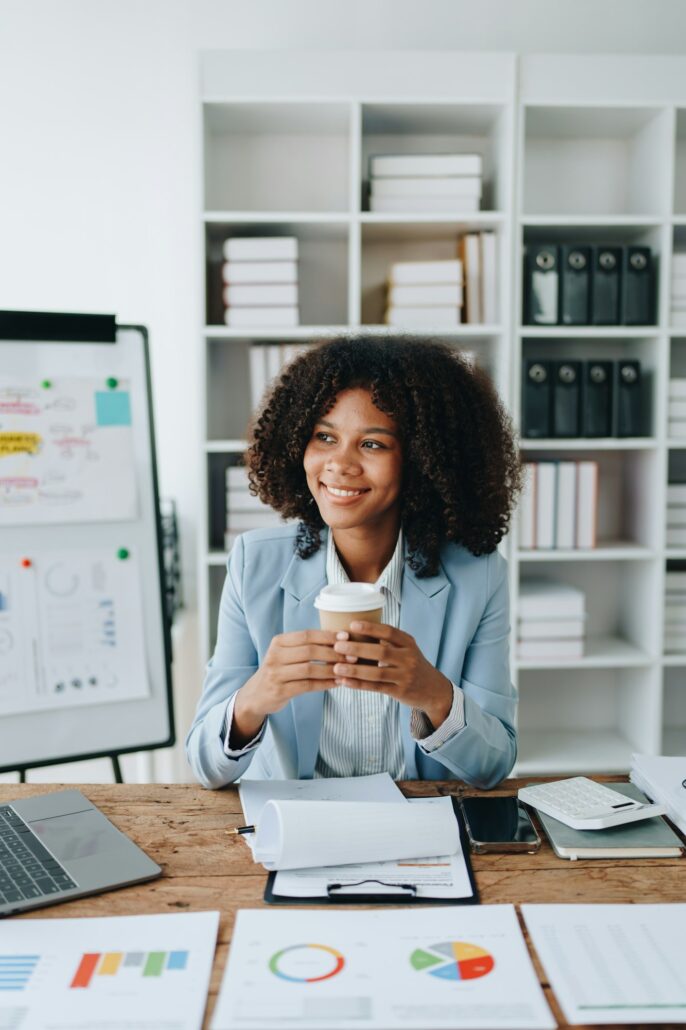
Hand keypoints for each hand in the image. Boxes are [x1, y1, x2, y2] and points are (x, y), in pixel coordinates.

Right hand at [231, 630, 337, 746]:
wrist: (256, 695)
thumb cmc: (279, 671)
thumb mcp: (286, 654)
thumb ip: (306, 646)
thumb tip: (340, 639)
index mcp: (278, 642)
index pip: (307, 635)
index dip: (328, 635)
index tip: (346, 636)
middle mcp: (275, 656)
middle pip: (309, 651)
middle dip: (333, 653)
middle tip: (352, 656)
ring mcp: (276, 674)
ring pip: (309, 669)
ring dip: (331, 669)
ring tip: (347, 670)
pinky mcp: (279, 691)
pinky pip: (307, 686)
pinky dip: (325, 684)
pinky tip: (337, 683)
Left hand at [332, 622, 453, 730]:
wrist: (433, 689)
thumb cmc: (412, 664)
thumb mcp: (406, 649)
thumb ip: (388, 641)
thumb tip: (355, 630)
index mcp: (408, 643)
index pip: (389, 632)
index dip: (371, 628)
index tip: (352, 625)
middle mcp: (409, 658)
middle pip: (381, 652)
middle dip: (358, 649)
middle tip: (338, 646)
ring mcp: (405, 676)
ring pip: (377, 673)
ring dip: (355, 670)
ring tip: (336, 667)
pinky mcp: (400, 692)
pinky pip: (376, 687)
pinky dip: (359, 684)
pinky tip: (345, 682)